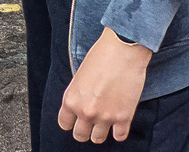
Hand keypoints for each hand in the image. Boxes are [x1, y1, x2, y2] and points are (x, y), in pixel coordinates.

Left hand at [58, 28, 152, 142]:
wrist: (122, 50)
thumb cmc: (100, 57)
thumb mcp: (79, 77)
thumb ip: (78, 95)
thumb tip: (80, 105)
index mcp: (71, 100)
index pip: (64, 124)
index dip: (71, 122)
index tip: (75, 121)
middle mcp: (85, 111)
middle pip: (80, 135)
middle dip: (84, 130)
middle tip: (90, 124)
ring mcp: (105, 116)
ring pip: (97, 139)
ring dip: (100, 132)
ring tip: (104, 123)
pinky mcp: (124, 118)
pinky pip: (119, 137)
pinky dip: (118, 132)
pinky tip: (118, 124)